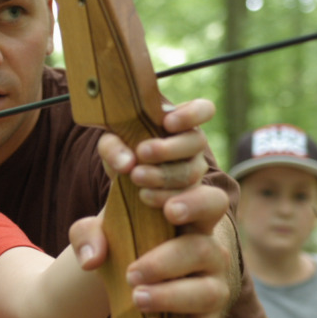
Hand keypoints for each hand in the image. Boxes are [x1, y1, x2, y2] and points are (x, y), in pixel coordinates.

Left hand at [70, 184, 231, 317]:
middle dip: (167, 262)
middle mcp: (211, 254)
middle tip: (131, 273)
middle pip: (205, 250)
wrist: (121, 280)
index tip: (167, 211)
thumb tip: (91, 259)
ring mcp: (212, 291)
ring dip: (171, 297)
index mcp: (192, 221)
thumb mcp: (98, 232)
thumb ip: (88, 234)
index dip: (195, 203)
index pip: (211, 202)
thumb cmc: (121, 245)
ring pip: (208, 294)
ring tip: (136, 298)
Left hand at [96, 98, 214, 207]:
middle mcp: (193, 146)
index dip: (192, 114)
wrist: (126, 195)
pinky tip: (161, 207)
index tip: (168, 122)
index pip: (203, 110)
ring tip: (137, 178)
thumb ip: (113, 147)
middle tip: (141, 153)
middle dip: (168, 148)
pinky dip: (181, 204)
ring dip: (163, 177)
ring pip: (192, 173)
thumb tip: (126, 163)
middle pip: (196, 141)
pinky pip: (203, 202)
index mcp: (179, 124)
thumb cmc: (124, 157)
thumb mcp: (112, 146)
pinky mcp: (197, 201)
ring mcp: (196, 173)